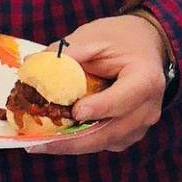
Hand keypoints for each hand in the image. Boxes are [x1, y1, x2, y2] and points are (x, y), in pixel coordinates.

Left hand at [28, 13, 167, 155]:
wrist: (144, 46)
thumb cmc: (119, 39)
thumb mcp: (94, 37)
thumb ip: (67, 53)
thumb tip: (32, 64)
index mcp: (145, 78)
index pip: (125, 98)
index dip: (101, 107)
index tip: (76, 113)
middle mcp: (148, 107)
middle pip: (112, 131)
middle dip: (75, 140)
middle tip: (42, 143)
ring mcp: (141, 124)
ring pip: (105, 142)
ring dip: (73, 144)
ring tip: (41, 143)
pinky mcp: (130, 134)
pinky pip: (104, 143)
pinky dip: (81, 142)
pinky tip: (57, 137)